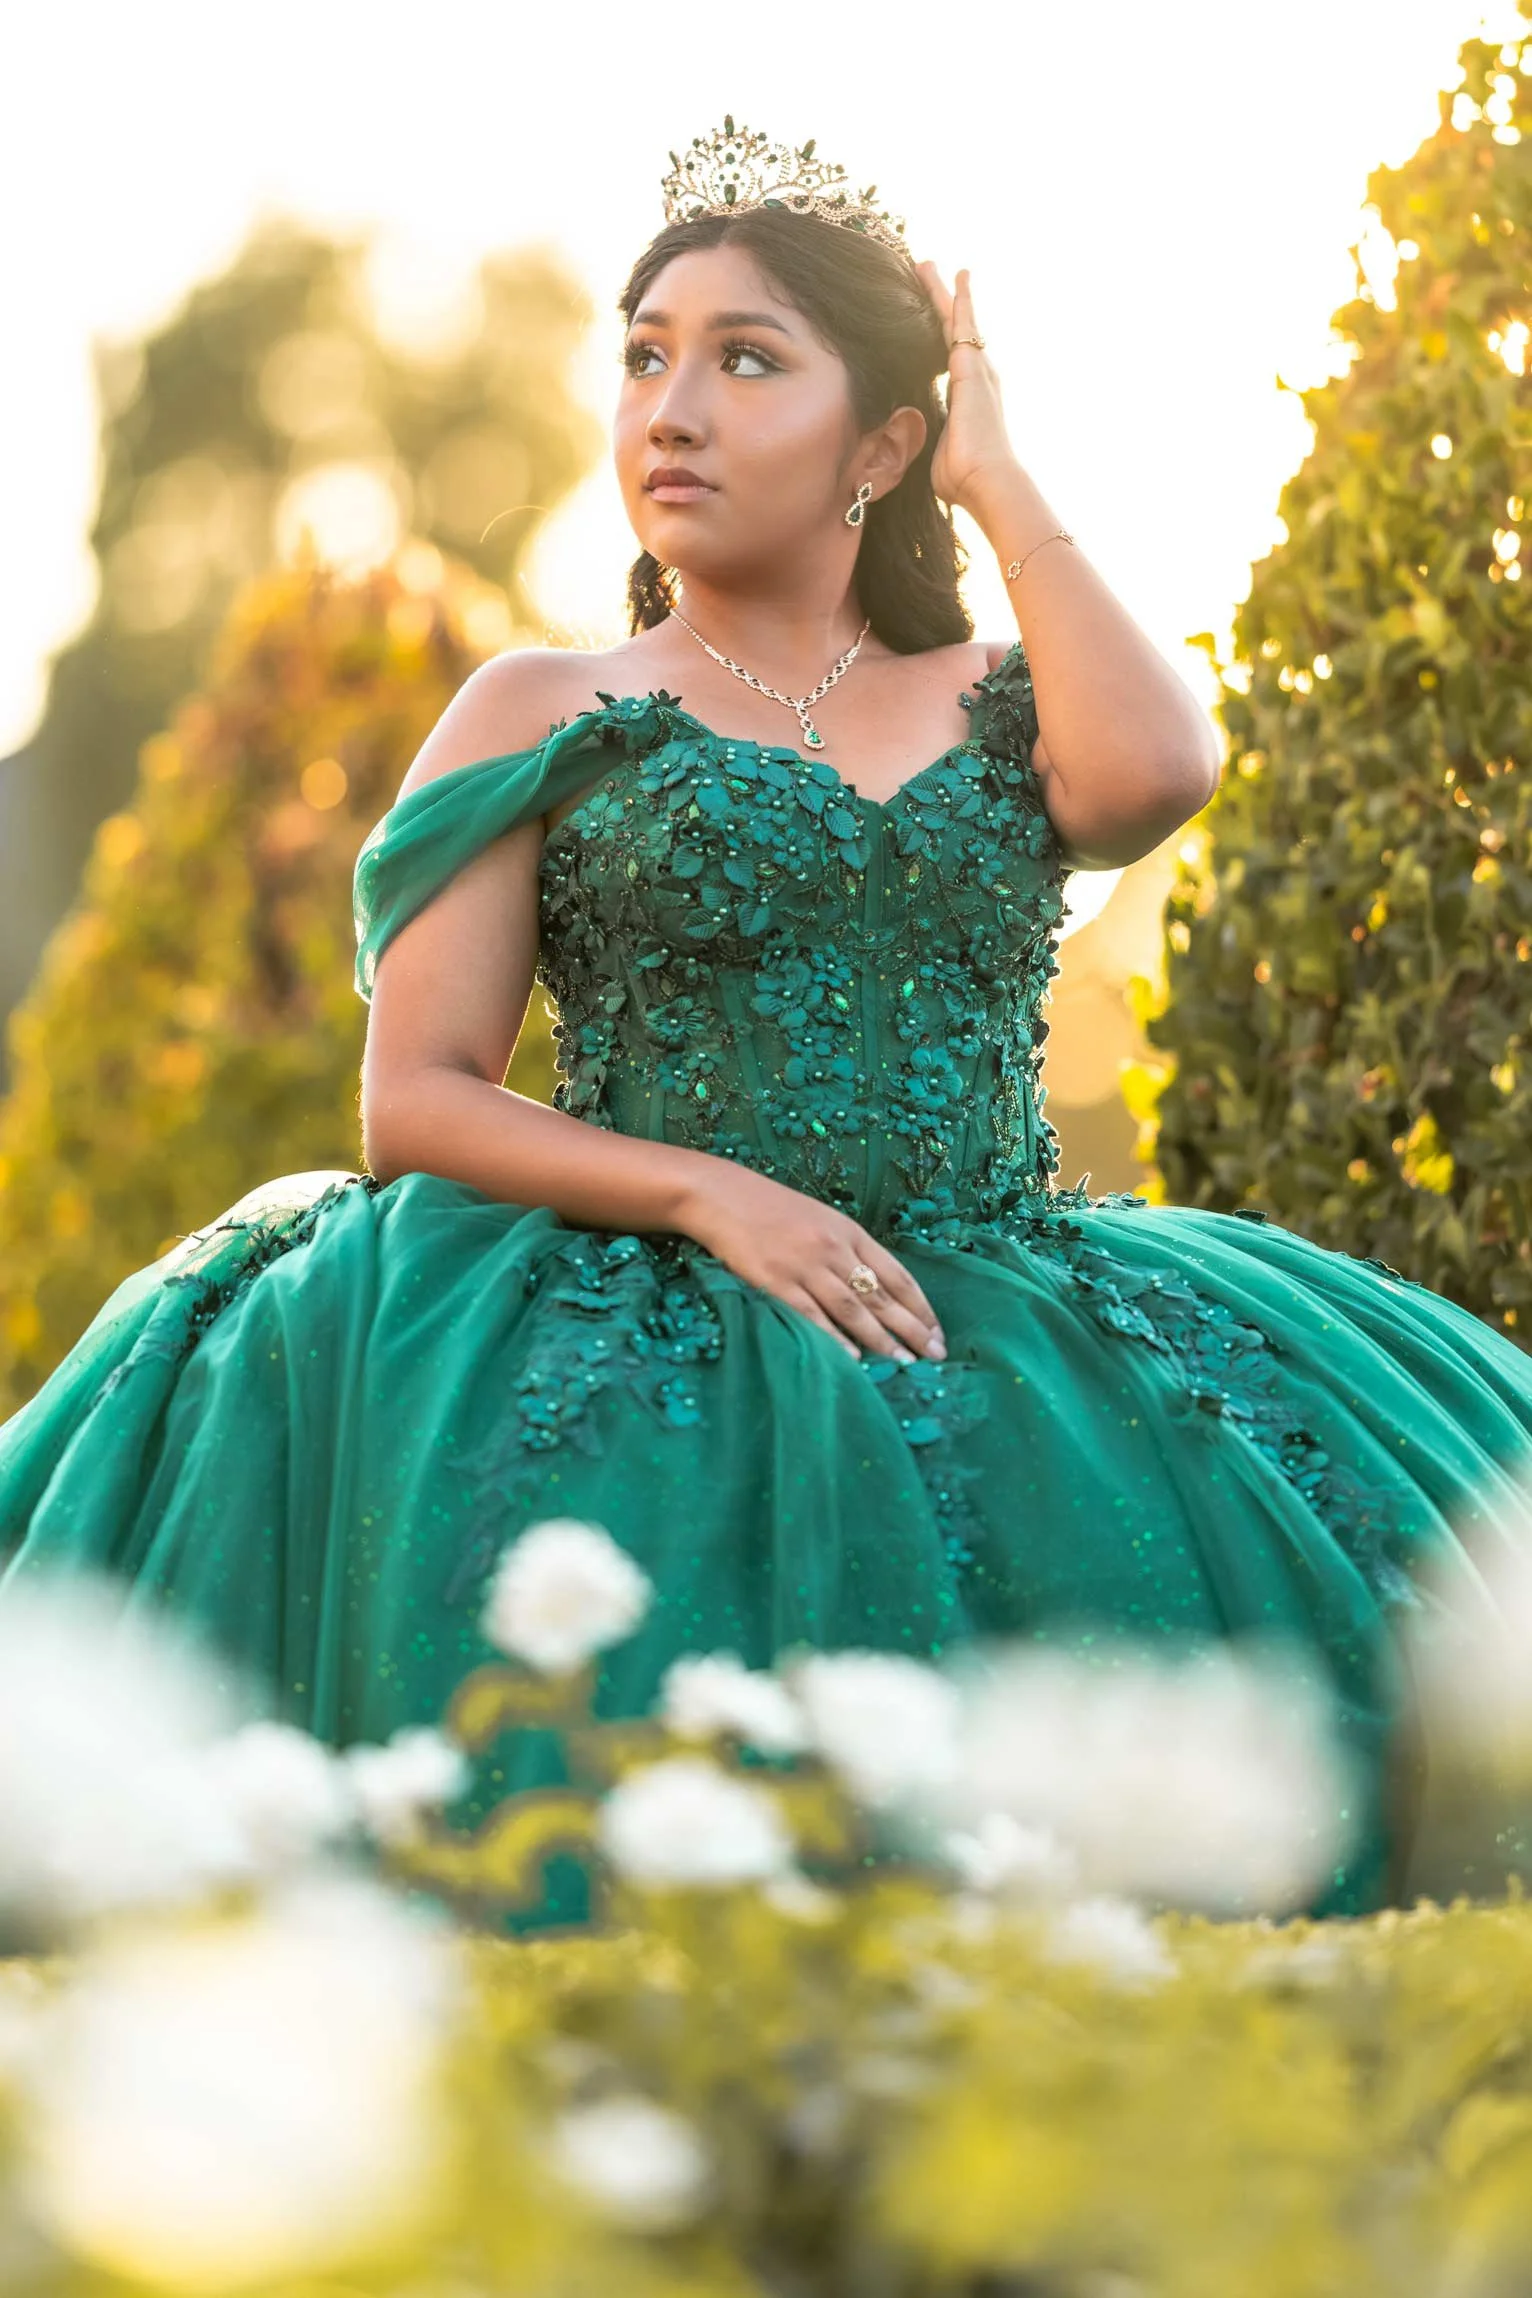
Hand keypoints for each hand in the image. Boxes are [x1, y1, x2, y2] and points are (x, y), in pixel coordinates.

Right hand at [673, 1161, 946, 1365]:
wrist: (720, 1195)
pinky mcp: (774, 1282)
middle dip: (912, 1329)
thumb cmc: (771, 1208)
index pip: (897, 1275)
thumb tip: (878, 1291)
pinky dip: (834, 1339)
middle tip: (935, 1357)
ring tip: (903, 1363)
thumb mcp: (821, 1219)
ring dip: (881, 1340)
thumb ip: (848, 1250)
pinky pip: (811, 1316)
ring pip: (853, 1310)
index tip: (938, 1332)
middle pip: (881, 1297)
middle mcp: (834, 1249)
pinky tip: (853, 1359)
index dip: (921, 1307)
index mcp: (850, 1232)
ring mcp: (804, 1266)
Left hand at [914, 262, 1020, 517]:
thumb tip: (909, 441)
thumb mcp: (940, 452)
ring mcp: (978, 370)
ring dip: (943, 292)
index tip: (931, 311)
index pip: (951, 354)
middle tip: (926, 272)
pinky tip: (953, 278)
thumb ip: (930, 438)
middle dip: (941, 301)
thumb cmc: (965, 480)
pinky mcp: (972, 370)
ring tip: (928, 265)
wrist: (988, 483)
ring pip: (956, 320)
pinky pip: (962, 325)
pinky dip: (957, 300)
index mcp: (969, 396)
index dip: (940, 332)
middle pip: (955, 329)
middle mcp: (978, 377)